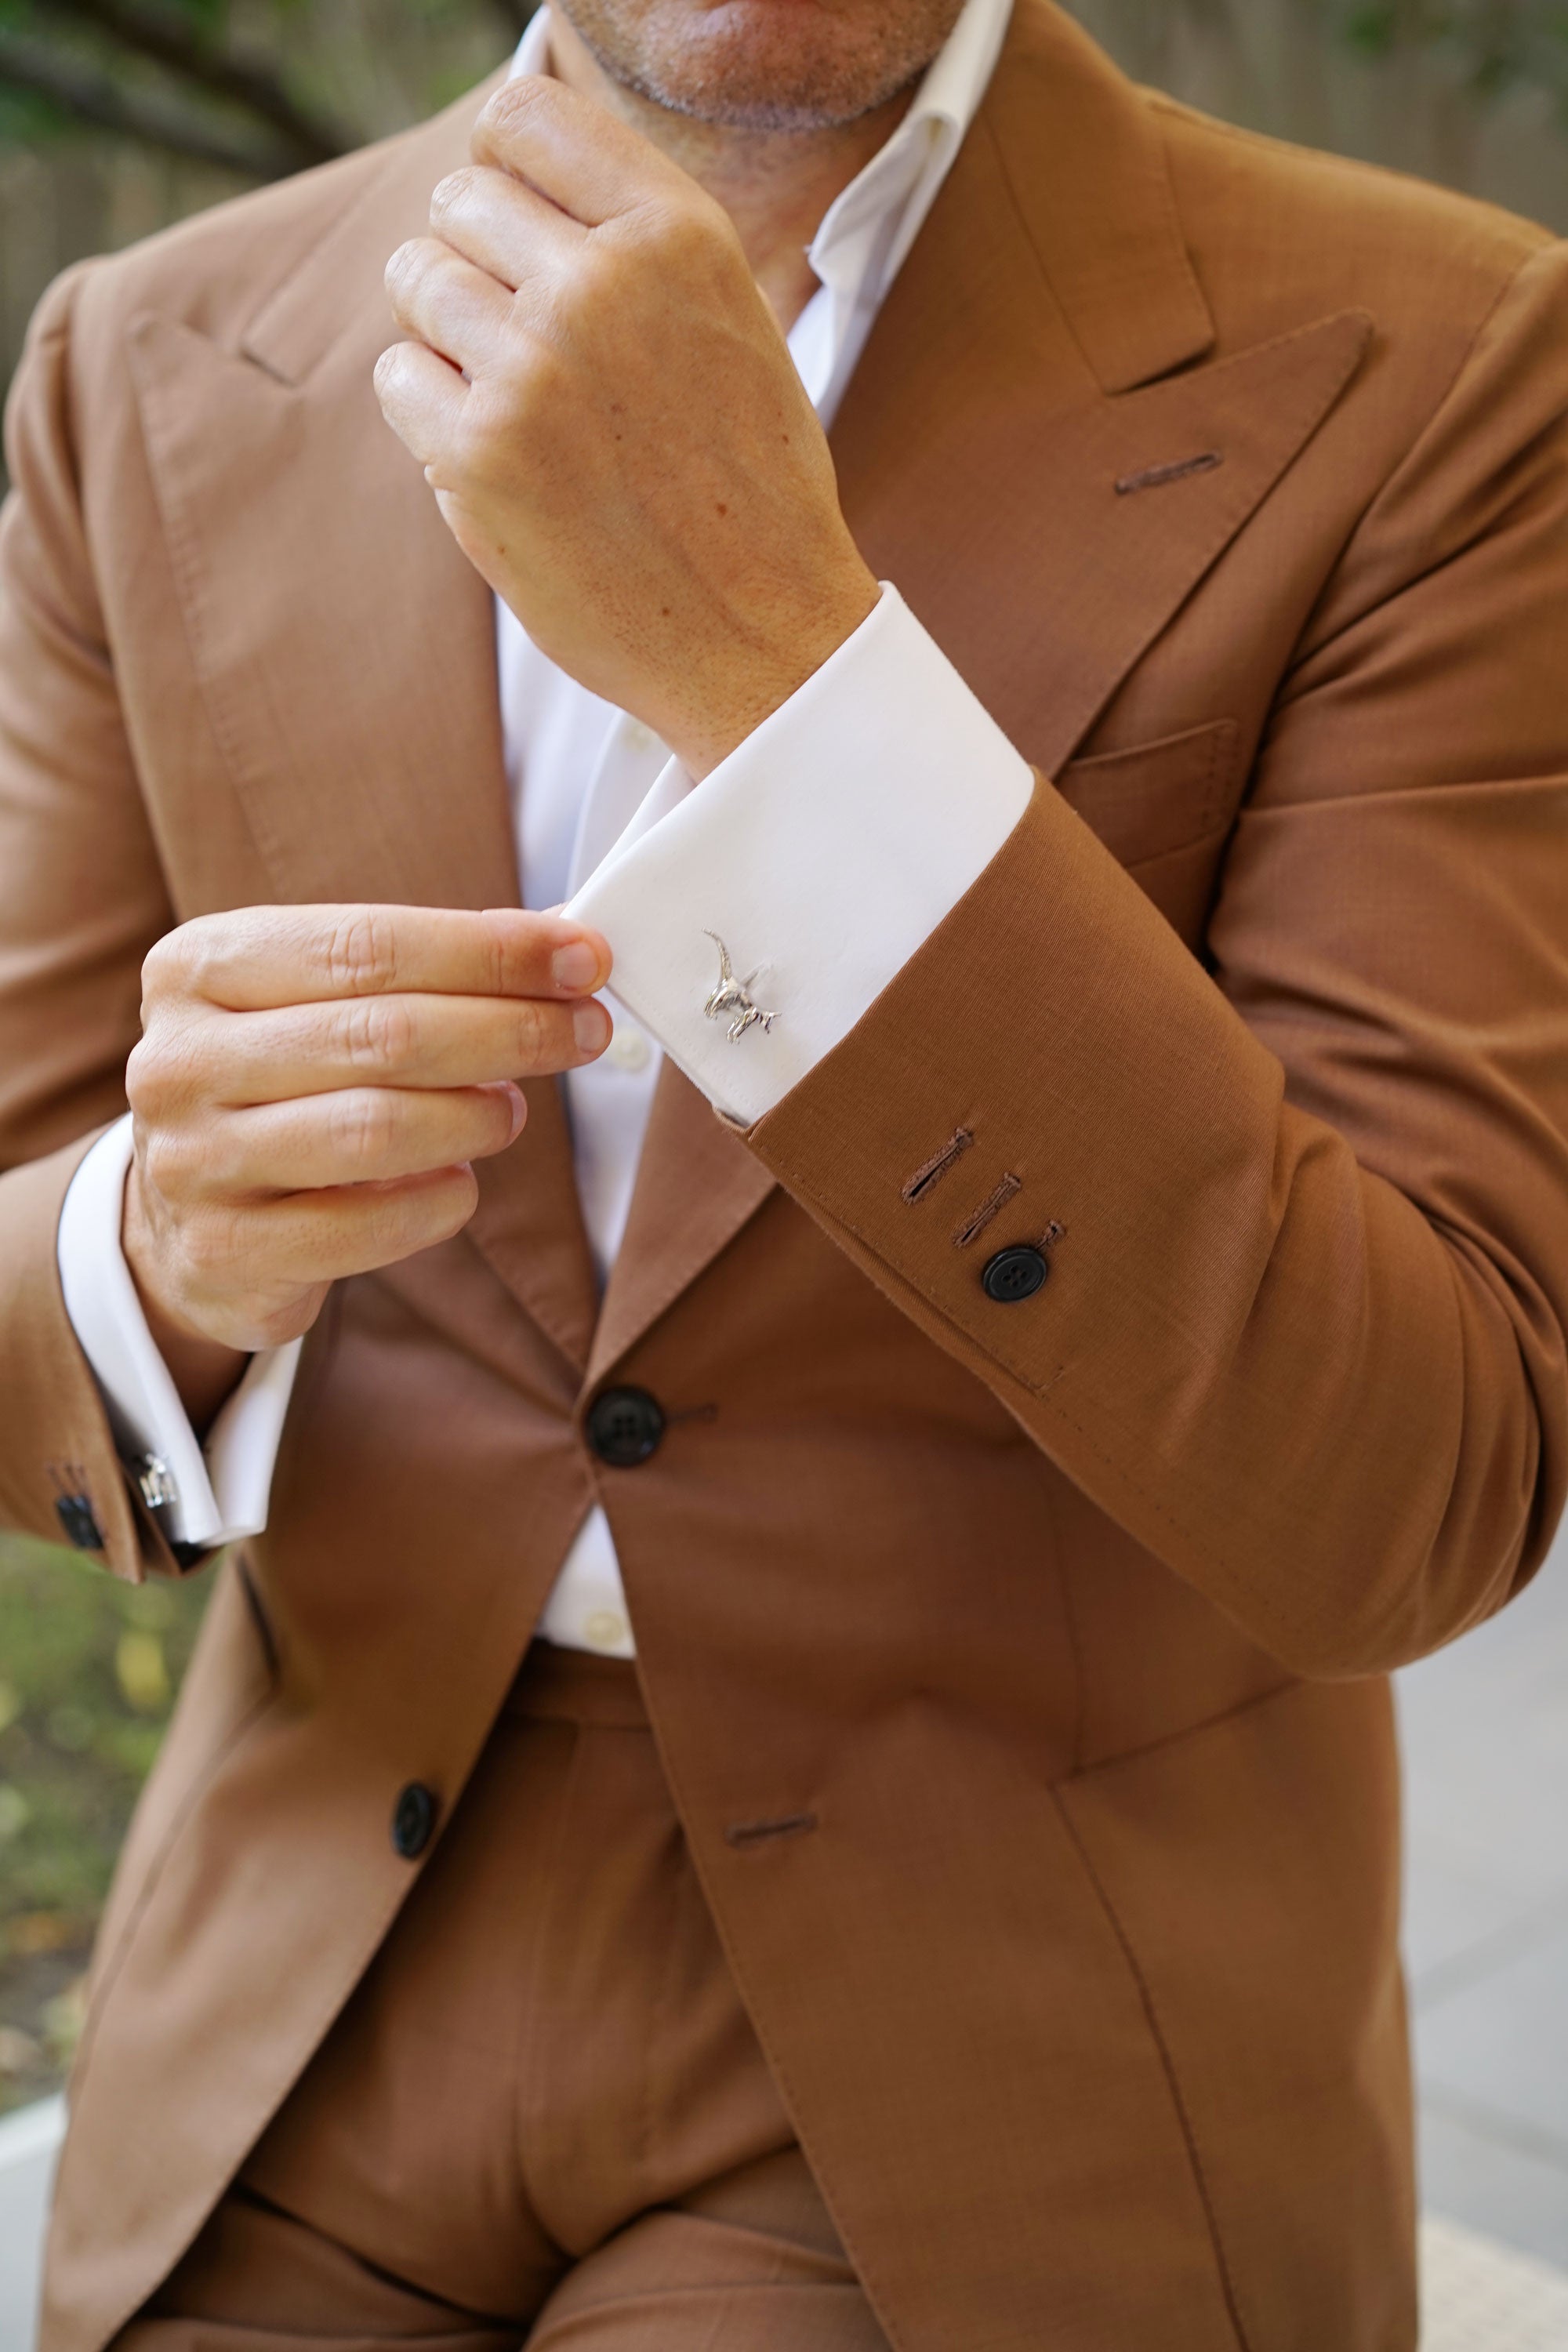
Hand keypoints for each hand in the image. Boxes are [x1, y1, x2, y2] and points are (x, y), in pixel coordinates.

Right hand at [123, 904, 611, 1415]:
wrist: (185, 1217)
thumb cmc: (278, 1085)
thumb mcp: (314, 1004)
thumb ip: (419, 969)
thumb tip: (560, 947)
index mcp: (200, 967)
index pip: (367, 944)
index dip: (490, 951)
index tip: (583, 956)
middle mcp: (180, 1060)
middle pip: (383, 1034)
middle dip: (509, 1028)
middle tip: (584, 1030)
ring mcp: (193, 1161)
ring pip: (377, 1130)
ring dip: (475, 1115)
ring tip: (512, 1108)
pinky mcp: (225, 1252)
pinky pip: (366, 1226)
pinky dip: (438, 1203)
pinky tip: (459, 1184)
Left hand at [375, 76, 879, 779]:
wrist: (761, 637)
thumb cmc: (747, 487)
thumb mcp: (730, 321)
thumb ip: (635, 241)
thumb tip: (512, 175)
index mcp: (677, 234)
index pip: (525, 116)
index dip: (503, 164)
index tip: (516, 220)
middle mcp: (602, 284)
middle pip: (458, 200)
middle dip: (476, 261)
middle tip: (526, 342)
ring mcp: (531, 368)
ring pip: (416, 280)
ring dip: (446, 336)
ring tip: (518, 402)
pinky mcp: (476, 454)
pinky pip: (398, 376)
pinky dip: (430, 413)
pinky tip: (501, 458)